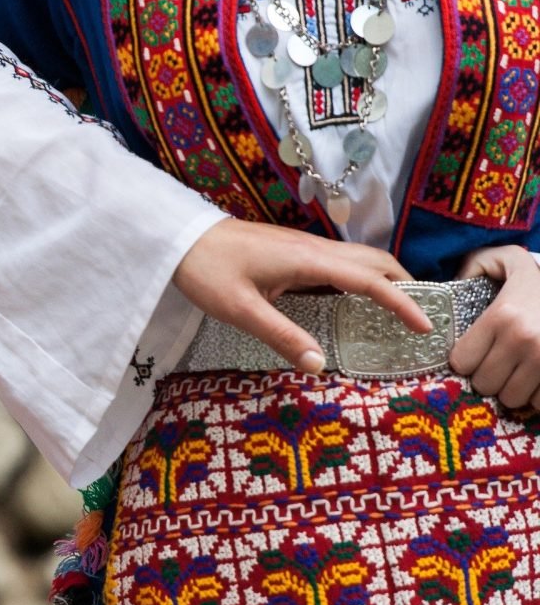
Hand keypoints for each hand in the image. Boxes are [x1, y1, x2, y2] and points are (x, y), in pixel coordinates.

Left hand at [173, 218, 432, 373]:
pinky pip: (338, 260)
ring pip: (357, 257)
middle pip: (373, 261)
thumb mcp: (241, 310)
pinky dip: (360, 275)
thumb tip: (320, 366)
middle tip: (422, 316)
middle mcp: (312, 248)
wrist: (179, 238)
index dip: (401, 303)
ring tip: (399, 307)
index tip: (425, 326)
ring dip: (384, 278)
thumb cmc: (207, 271)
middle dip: (404, 285)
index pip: (369, 281)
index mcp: (307, 260)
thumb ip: (282, 336)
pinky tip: (354, 295)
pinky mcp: (290, 248)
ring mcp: (301, 245)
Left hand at [450, 245, 539, 408]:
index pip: (461, 362)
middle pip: (484, 385)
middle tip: (501, 362)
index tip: (477, 352)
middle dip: (489, 376)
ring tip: (521, 370)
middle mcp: (524, 340)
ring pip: (511, 399)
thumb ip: (476, 264)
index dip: (467, 360)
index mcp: (502, 316)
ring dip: (513, 389)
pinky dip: (538, 396)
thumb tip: (452, 283)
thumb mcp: (510, 260)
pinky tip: (539, 379)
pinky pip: (539, 404)